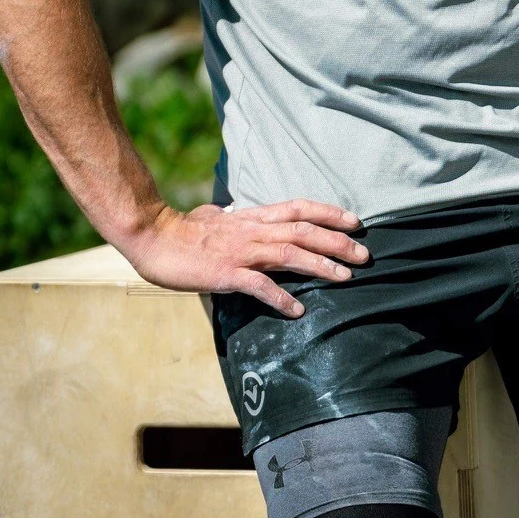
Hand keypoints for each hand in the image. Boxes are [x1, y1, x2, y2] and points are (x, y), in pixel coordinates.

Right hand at [119, 198, 370, 317]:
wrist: (153, 237)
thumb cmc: (182, 230)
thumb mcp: (215, 218)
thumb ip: (232, 217)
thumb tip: (231, 212)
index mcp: (253, 217)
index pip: (299, 208)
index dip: (330, 213)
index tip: (356, 221)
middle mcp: (253, 230)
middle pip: (305, 231)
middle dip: (338, 242)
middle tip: (365, 254)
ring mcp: (241, 251)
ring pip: (290, 253)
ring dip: (321, 266)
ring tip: (346, 278)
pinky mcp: (226, 273)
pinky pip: (259, 285)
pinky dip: (280, 296)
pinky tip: (298, 309)